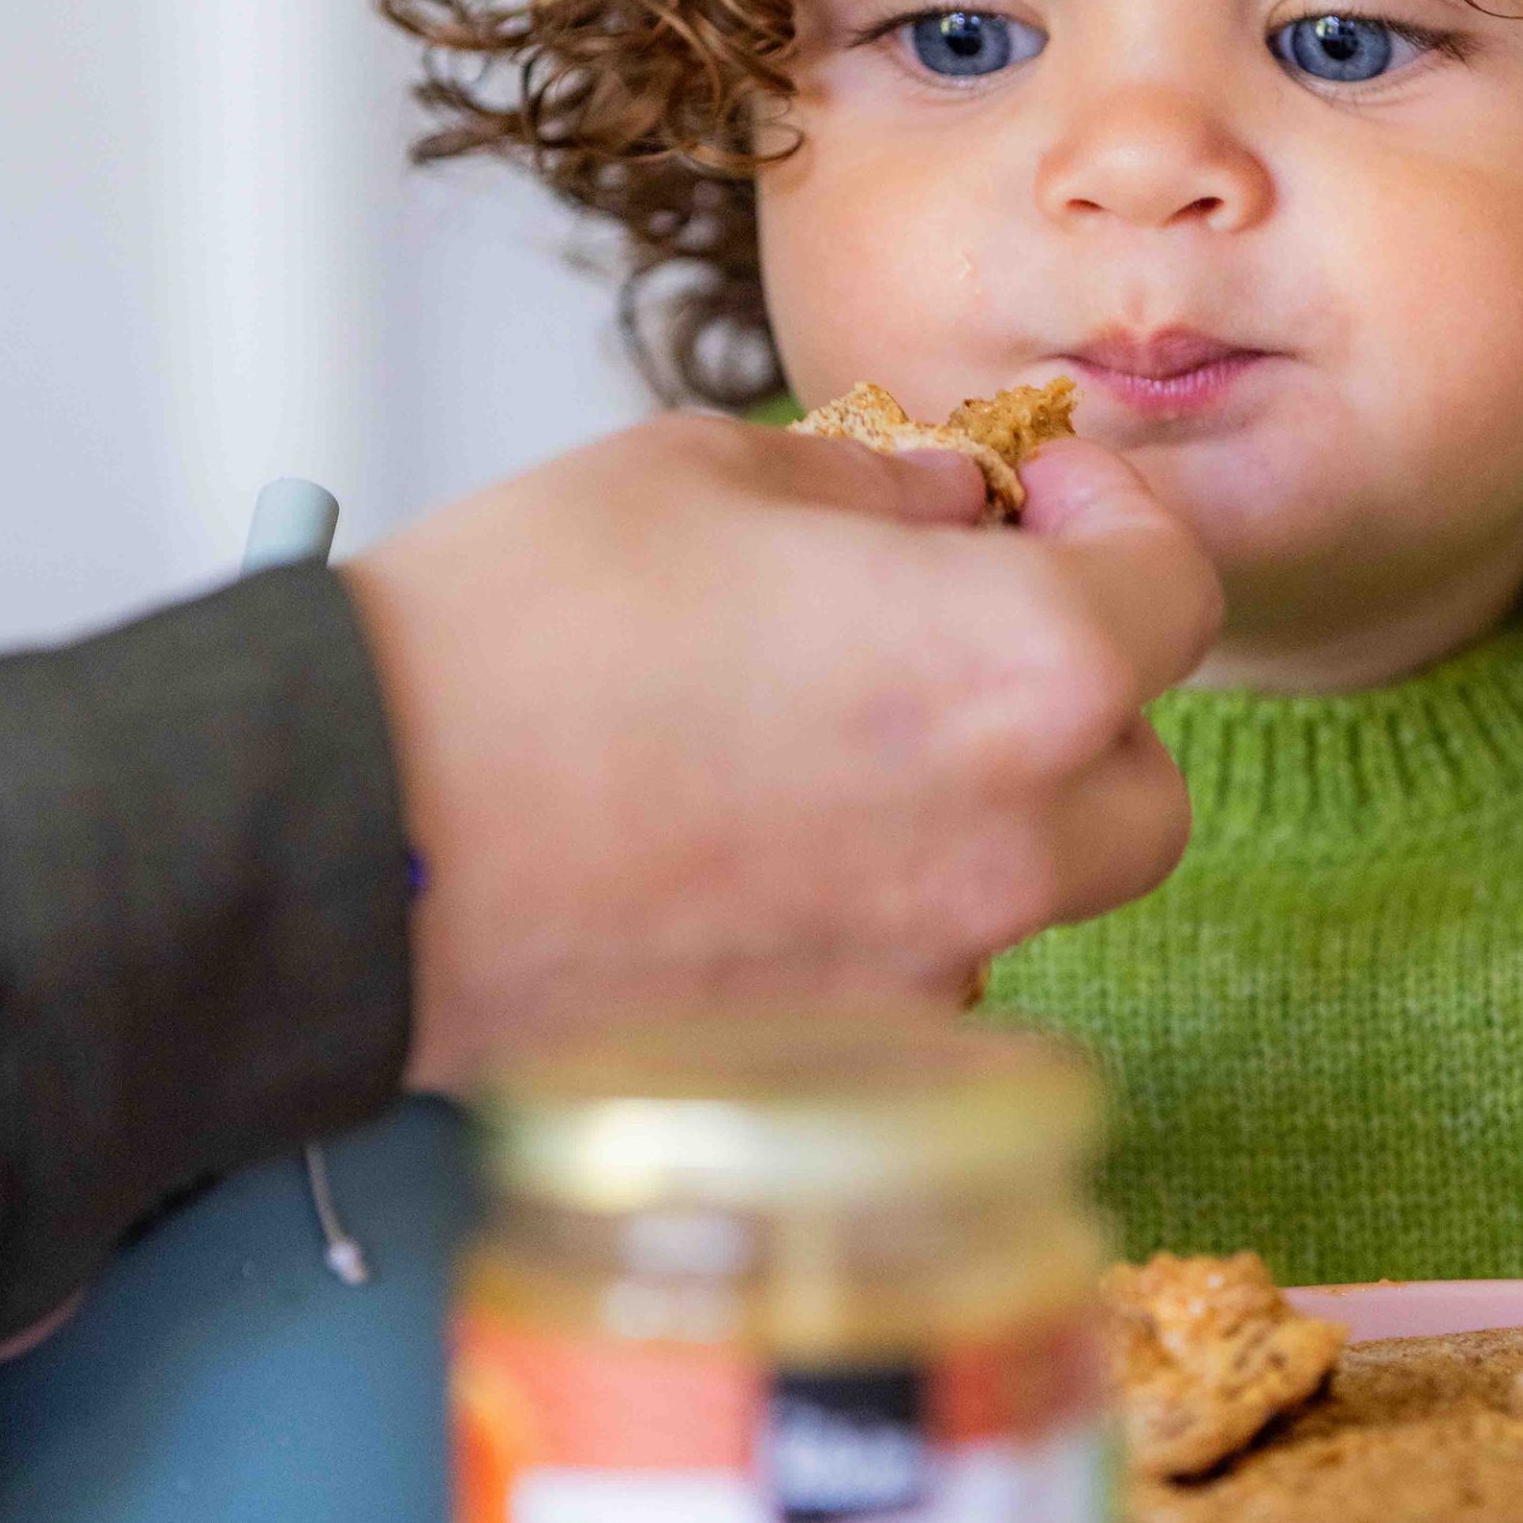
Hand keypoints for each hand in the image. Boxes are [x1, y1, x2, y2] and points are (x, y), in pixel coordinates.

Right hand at [342, 416, 1221, 1091]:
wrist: (344, 839)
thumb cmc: (515, 635)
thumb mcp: (705, 474)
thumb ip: (877, 488)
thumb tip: (952, 502)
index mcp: (1017, 666)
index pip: (1178, 591)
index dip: (1124, 516)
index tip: (1050, 491)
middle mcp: (1011, 840)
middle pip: (1142, 776)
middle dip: (1087, 692)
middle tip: (976, 622)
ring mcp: (930, 966)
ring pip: (1042, 885)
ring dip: (995, 802)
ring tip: (852, 731)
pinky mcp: (838, 1049)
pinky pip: (928, 963)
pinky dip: (895, 897)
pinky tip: (775, 839)